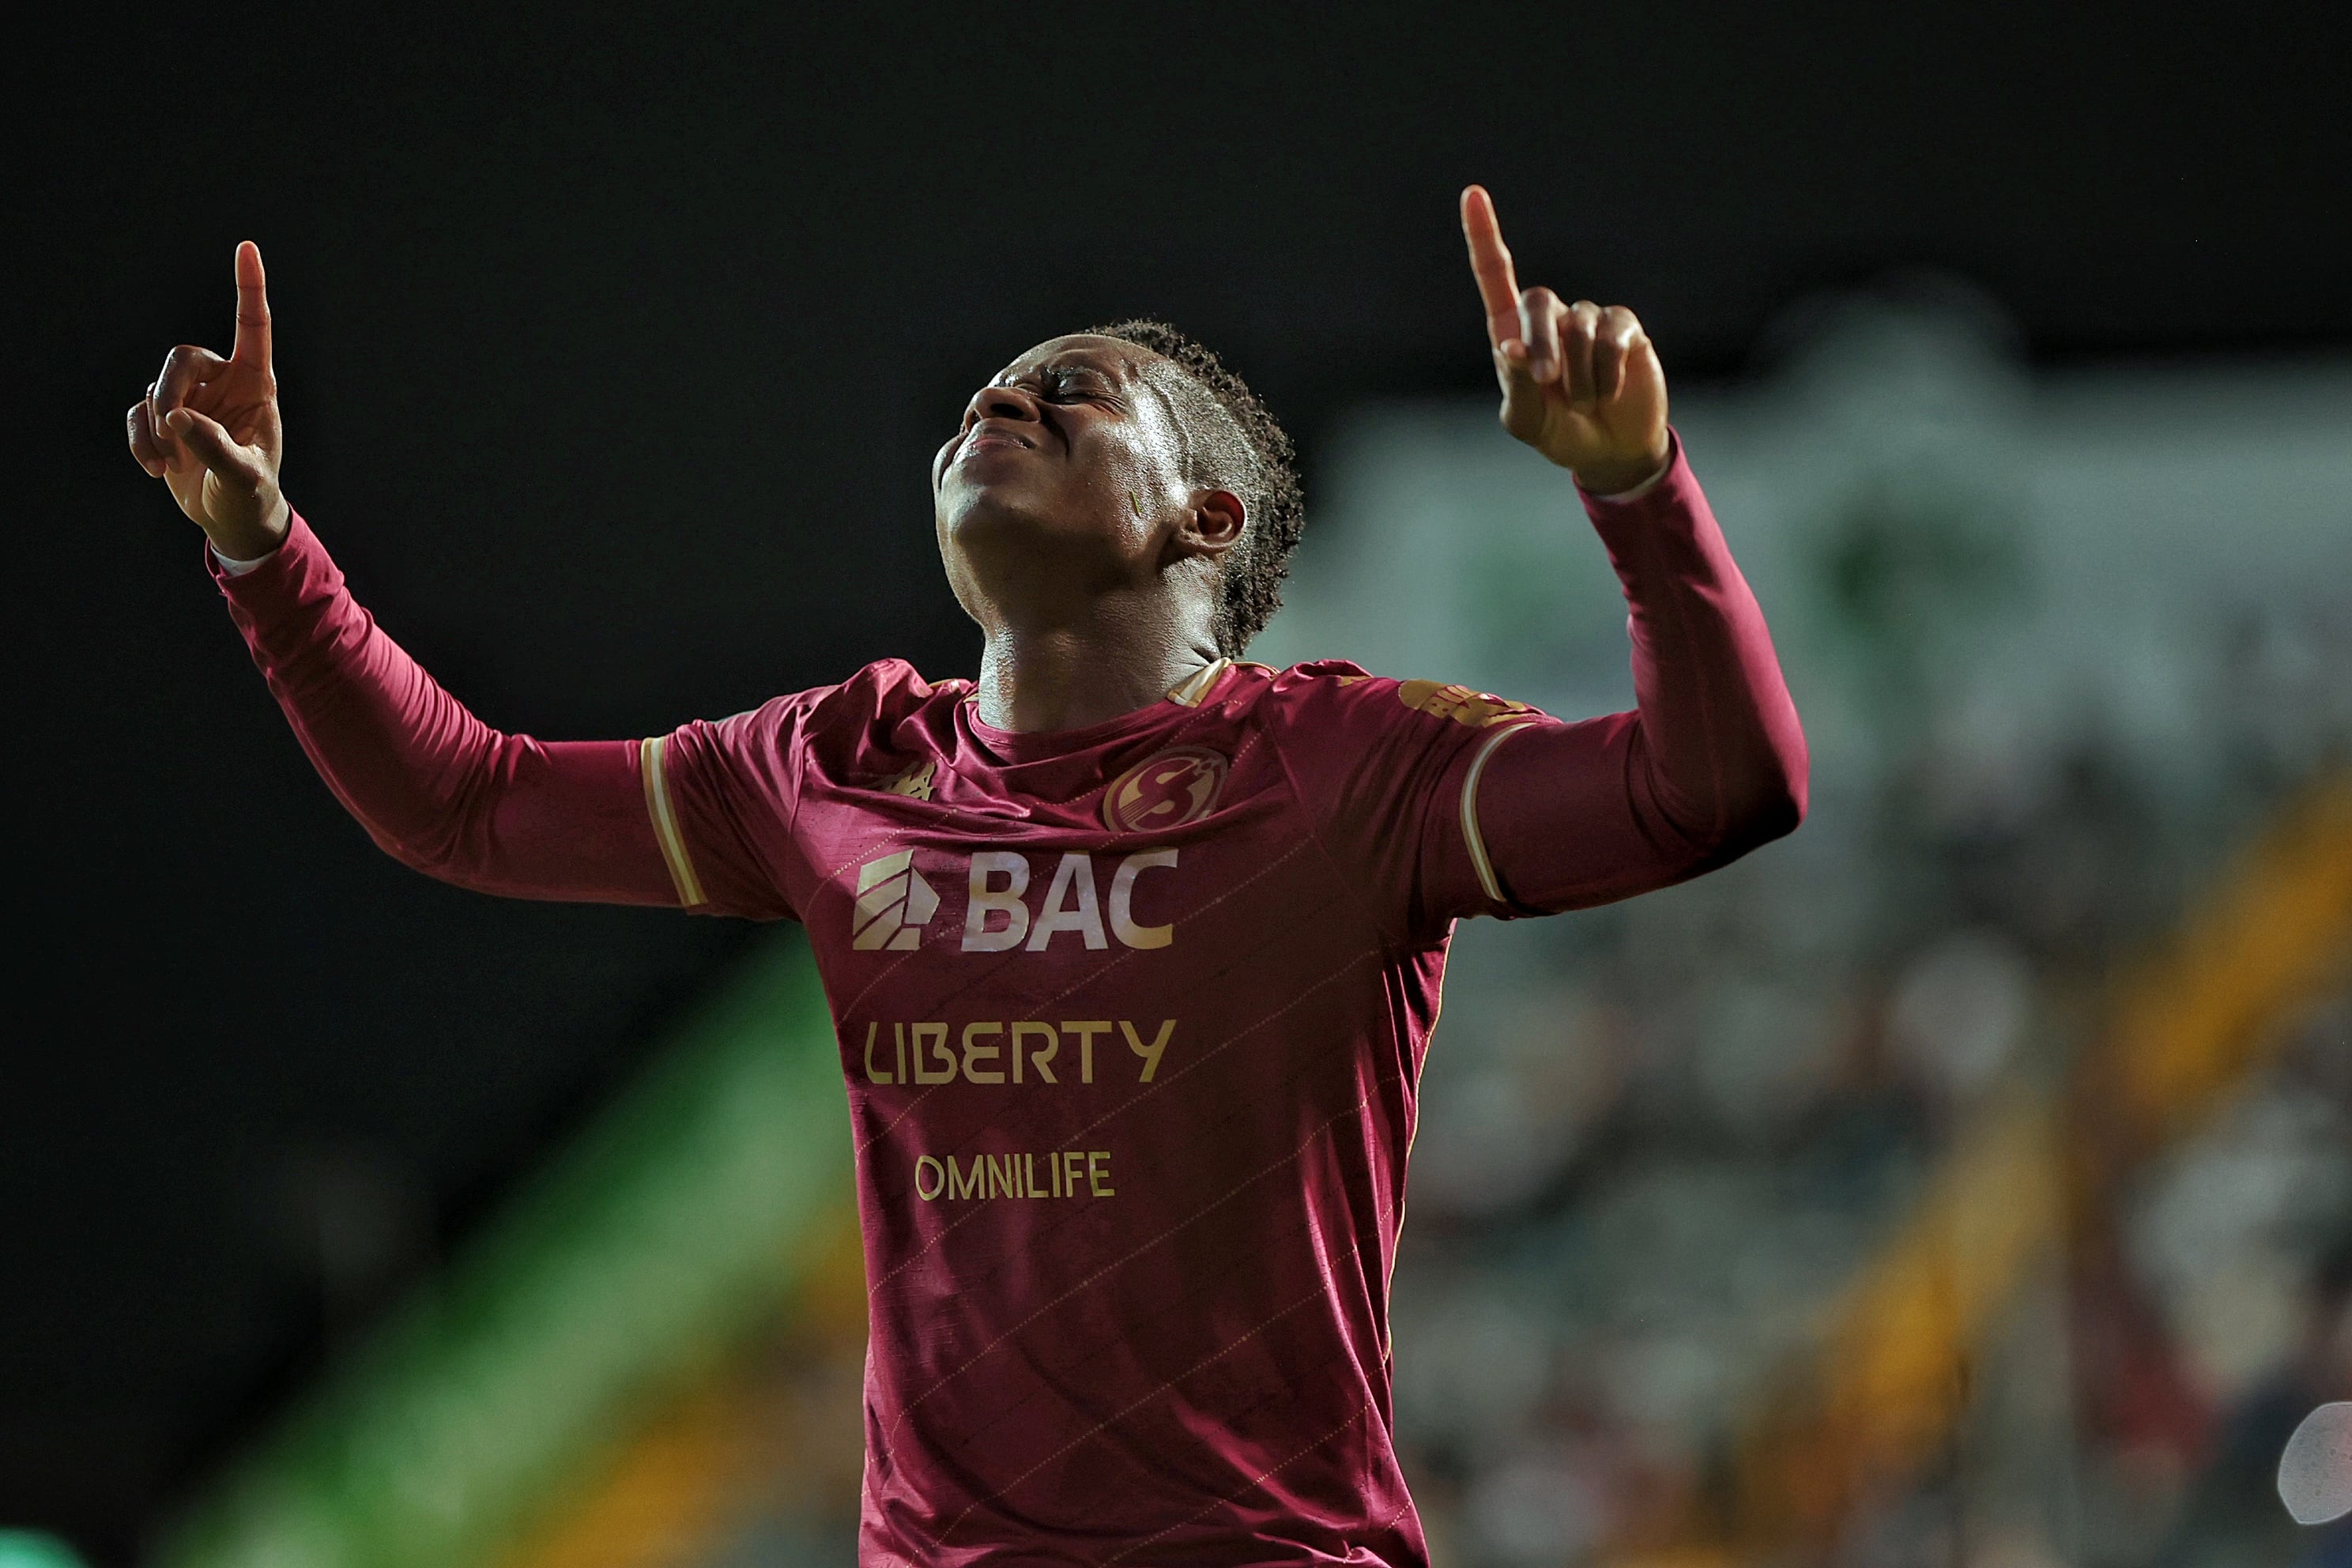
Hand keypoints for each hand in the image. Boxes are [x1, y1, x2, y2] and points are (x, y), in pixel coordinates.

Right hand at [127, 241, 288, 559]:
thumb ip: (217, 448)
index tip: (247, 248)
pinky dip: (140, 441)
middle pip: (182, 358)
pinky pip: (138, 416)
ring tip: (169, 463)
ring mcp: (190, 399)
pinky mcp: (163, 419)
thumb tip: (179, 420)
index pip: (253, 327)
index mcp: (255, 385)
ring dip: (156, 426)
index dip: (249, 288)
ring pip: (156, 388)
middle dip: (170, 391)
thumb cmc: (252, 494)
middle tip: (172, 429)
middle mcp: (221, 383)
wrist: (232, 517)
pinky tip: (156, 469)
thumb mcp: (245, 476)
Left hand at [1461, 186, 1668, 494]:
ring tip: (1586, 402)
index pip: (1496, 275)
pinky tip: (1610, 391)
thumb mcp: (1528, 422)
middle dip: (1541, 345)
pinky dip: (1607, 371)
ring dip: (1579, 374)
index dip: (1485, 235)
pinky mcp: (1624, 328)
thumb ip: (1516, 388)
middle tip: (1548, 384)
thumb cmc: (1559, 432)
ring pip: (1578, 326)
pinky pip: (1612, 336)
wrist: (1610, 450)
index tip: (1472, 194)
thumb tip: (1512, 348)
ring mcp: (1589, 318)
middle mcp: (1550, 316)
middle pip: (1538, 301)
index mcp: (1513, 331)